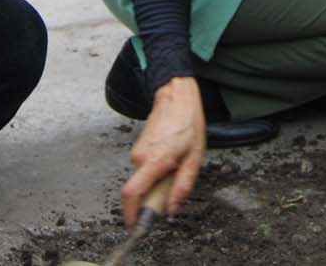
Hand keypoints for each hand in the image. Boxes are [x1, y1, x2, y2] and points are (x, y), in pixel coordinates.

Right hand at [122, 76, 205, 227]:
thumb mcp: (194, 158)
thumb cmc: (187, 124)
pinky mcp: (138, 150)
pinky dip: (155, 173)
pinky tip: (170, 161)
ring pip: (143, 180)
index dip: (130, 214)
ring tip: (176, 167)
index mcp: (155, 161)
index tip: (135, 226)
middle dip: (153, 197)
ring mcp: (137, 153)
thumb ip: (183, 186)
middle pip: (139, 191)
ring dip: (157, 183)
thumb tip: (171, 209)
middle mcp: (140, 158)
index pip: (132, 193)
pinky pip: (144, 170)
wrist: (175, 98)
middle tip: (173, 188)